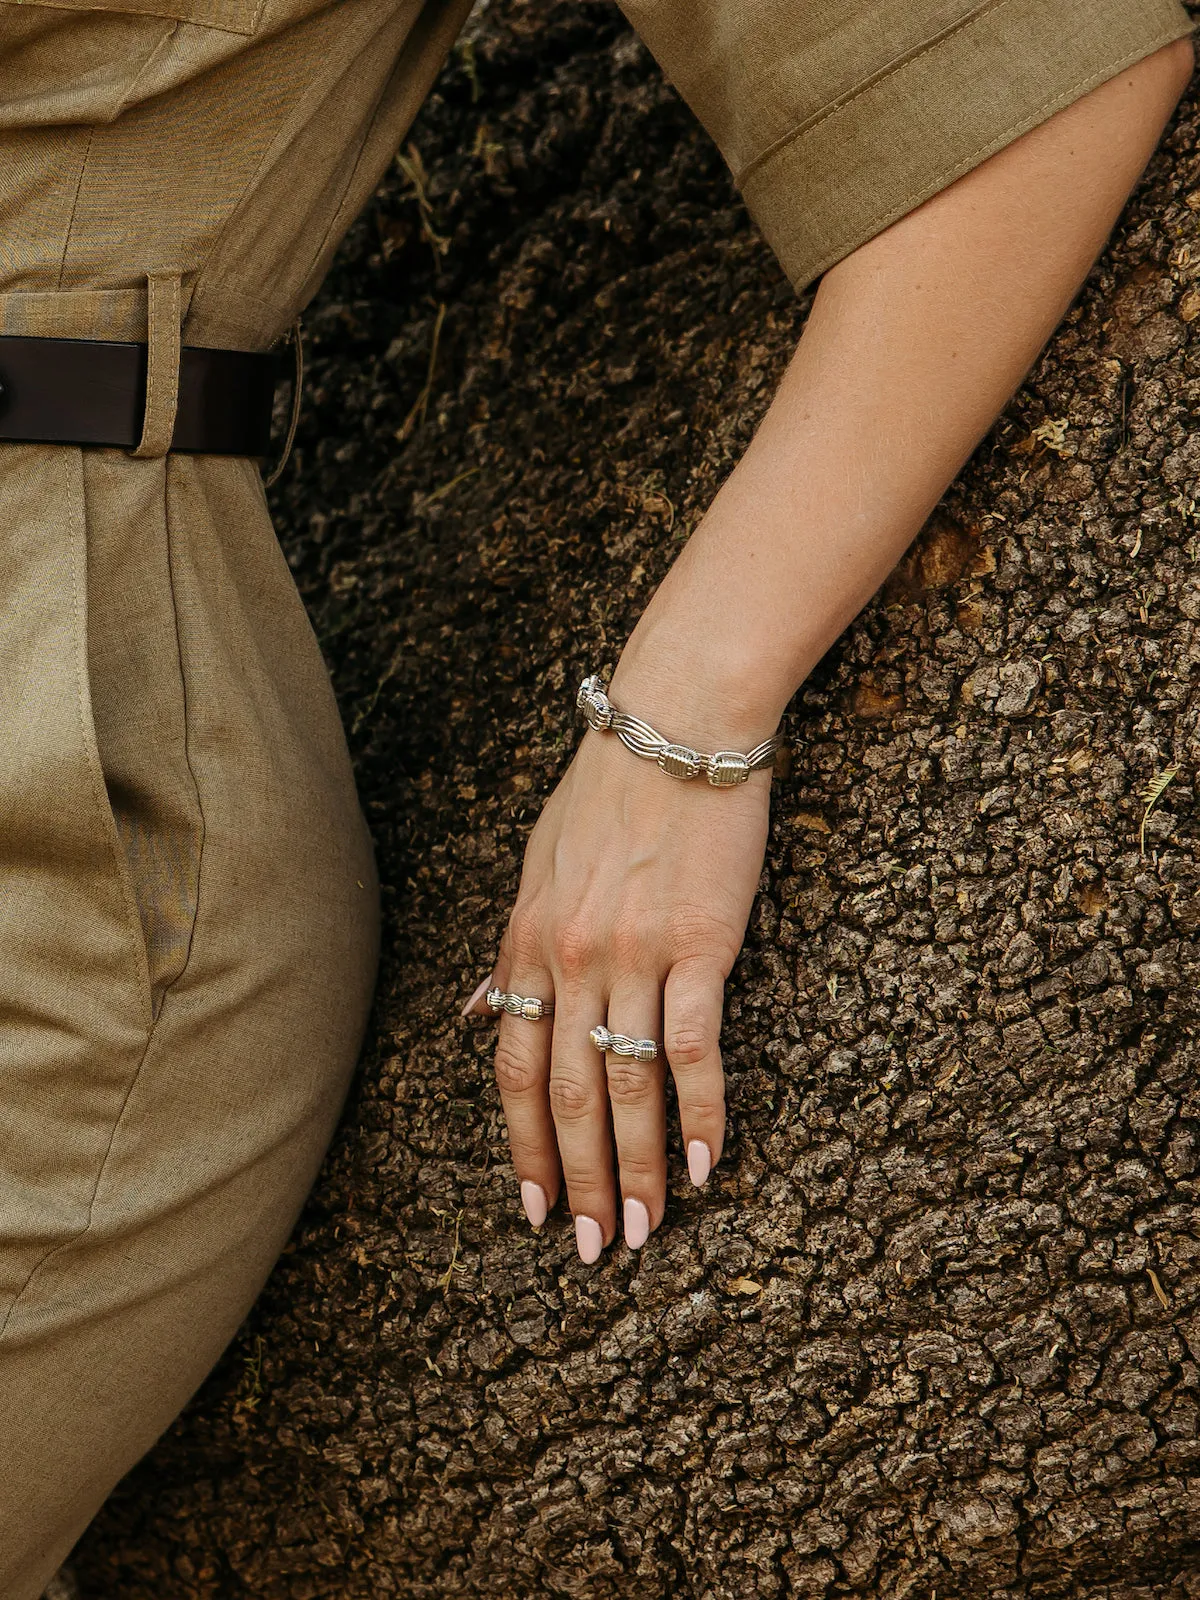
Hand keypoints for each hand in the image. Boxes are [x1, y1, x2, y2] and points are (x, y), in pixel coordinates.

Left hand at [467, 713, 770, 1261]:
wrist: (675, 726)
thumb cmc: (606, 791)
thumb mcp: (533, 866)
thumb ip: (507, 949)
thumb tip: (475, 1013)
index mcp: (526, 942)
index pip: (512, 1068)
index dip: (521, 1148)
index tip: (534, 1209)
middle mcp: (570, 958)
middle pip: (564, 1093)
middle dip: (579, 1180)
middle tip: (595, 1248)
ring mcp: (634, 954)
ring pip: (626, 1085)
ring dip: (640, 1167)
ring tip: (650, 1228)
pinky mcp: (700, 944)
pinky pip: (697, 1048)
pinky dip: (704, 1113)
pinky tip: (713, 1163)